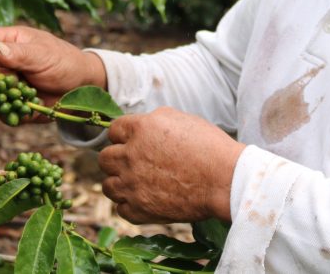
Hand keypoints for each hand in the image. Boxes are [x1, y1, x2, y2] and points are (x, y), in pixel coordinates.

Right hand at [0, 25, 106, 113]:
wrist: (81, 87)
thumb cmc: (65, 62)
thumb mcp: (43, 55)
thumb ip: (19, 54)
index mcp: (9, 41)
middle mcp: (2, 61)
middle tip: (0, 85)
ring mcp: (5, 83)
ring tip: (21, 96)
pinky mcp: (11, 102)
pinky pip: (1, 111)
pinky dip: (11, 113)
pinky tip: (28, 108)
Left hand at [98, 107, 244, 223]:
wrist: (224, 180)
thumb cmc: (208, 146)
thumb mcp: (181, 119)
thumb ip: (153, 120)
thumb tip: (142, 124)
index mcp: (139, 129)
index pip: (113, 130)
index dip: (124, 136)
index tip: (133, 142)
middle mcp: (130, 156)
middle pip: (105, 158)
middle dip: (117, 159)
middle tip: (134, 163)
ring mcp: (132, 185)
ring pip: (108, 185)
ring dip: (120, 183)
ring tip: (138, 183)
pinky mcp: (139, 210)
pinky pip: (121, 209)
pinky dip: (130, 205)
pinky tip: (145, 199)